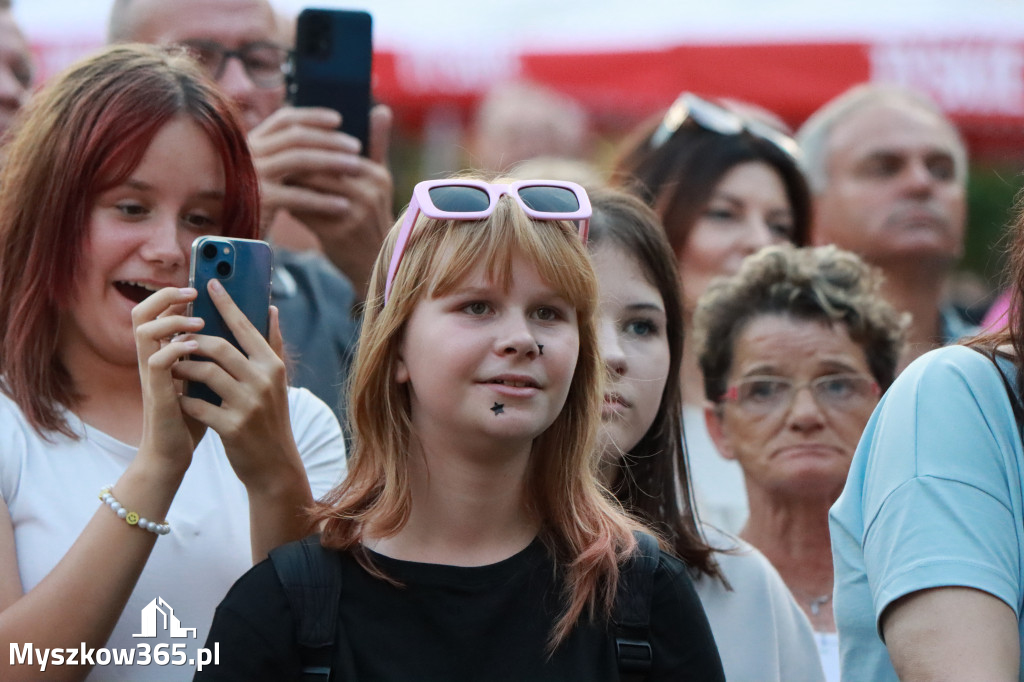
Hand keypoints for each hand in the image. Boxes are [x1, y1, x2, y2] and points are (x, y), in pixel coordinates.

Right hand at [132, 286, 206, 469]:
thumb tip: (239, 331)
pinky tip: (193, 348)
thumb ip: (215, 356)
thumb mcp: (207, 378)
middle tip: (193, 293)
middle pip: (141, 314)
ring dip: (171, 322)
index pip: (158, 313)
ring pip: (143, 331)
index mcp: (164, 353)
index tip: (200, 284)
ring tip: (198, 323)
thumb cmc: (194, 416)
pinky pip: (156, 362)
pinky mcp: (156, 393)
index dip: (173, 295)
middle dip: (165, 298)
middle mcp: (153, 359)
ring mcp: (151, 376)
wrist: (175, 454)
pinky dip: (174, 350)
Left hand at [173, 279, 304, 492]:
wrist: (274, 465)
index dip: (226, 303)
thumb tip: (270, 308)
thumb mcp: (277, 381)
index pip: (246, 326)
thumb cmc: (270, 418)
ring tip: (174, 368)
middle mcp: (263, 381)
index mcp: (272, 366)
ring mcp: (248, 404)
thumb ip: (272, 344)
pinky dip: (183, 400)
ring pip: (204, 373)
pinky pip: (197, 404)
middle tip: (177, 339)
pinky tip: (177, 399)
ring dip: (183, 368)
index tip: (209, 282)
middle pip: (219, 347)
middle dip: (193, 341)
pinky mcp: (232, 427)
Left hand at [250, 104, 393, 299]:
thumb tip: (379, 108)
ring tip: (269, 173)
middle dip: (292, 160)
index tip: (285, 141)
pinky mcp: (338, 232)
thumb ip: (378, 144)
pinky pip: (305, 208)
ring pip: (309, 185)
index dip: (307, 145)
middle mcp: (368, 191)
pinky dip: (289, 201)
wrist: (374, 263)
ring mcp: (354, 212)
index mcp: (376, 174)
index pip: (333, 149)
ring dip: (287, 179)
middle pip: (319, 165)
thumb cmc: (370, 217)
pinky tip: (277, 198)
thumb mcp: (378, 182)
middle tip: (268, 154)